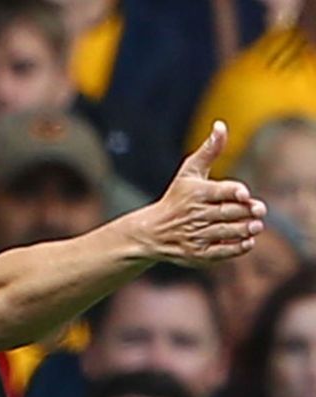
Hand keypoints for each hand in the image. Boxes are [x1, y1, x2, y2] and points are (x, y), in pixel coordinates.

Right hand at [138, 121, 266, 264]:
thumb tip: (221, 125)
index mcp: (194, 193)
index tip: (244, 194)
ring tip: (255, 226)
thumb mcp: (188, 172)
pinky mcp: (198, 254)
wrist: (154, 231)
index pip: (219, 192)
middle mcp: (194, 215)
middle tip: (259, 211)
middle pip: (229, 212)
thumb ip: (209, 150)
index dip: (235, 192)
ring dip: (246, 229)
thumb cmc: (176, 198)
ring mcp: (196, 235)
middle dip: (247, 212)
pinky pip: (222, 252)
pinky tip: (247, 240)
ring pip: (228, 232)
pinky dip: (238, 247)